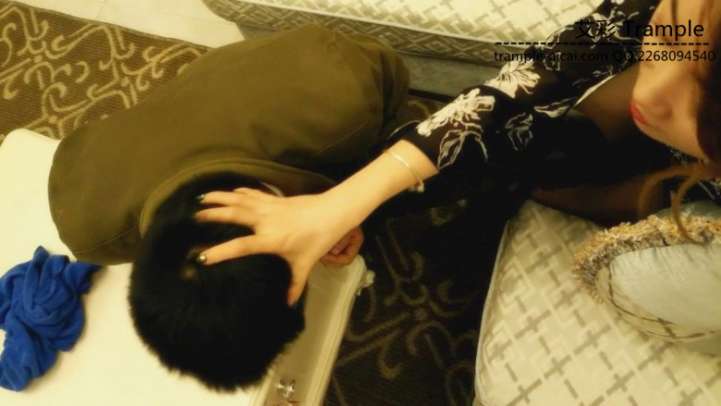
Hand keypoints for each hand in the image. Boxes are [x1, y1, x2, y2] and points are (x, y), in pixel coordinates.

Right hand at [194, 188, 357, 304]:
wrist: (334, 212)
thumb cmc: (319, 239)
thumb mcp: (305, 264)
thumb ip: (294, 284)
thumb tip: (287, 304)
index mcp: (270, 239)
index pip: (240, 246)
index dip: (220, 252)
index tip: (201, 257)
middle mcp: (265, 220)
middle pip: (234, 214)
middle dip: (212, 215)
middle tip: (193, 217)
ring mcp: (269, 206)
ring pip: (239, 199)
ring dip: (220, 197)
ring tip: (201, 197)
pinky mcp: (275, 199)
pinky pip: (253, 193)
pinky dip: (239, 191)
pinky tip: (230, 191)